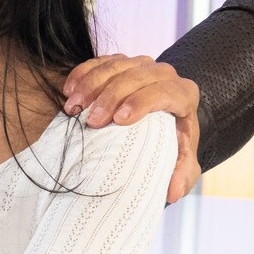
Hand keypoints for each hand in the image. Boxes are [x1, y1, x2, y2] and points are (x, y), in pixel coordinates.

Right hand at [61, 53, 201, 200]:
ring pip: (116, 65)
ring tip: (72, 107)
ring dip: (91, 84)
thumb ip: (182, 176)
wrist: (164, 121)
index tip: (119, 120)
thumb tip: (173, 191)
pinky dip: (83, 73)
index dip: (142, 102)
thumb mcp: (181, 163)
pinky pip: (100, 62)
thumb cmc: (172, 143)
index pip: (165, 91)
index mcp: (184, 94)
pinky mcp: (121, 63)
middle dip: (111, 96)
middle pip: (137, 76)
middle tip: (90, 121)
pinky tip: (69, 91)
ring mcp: (141, 65)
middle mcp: (165, 74)